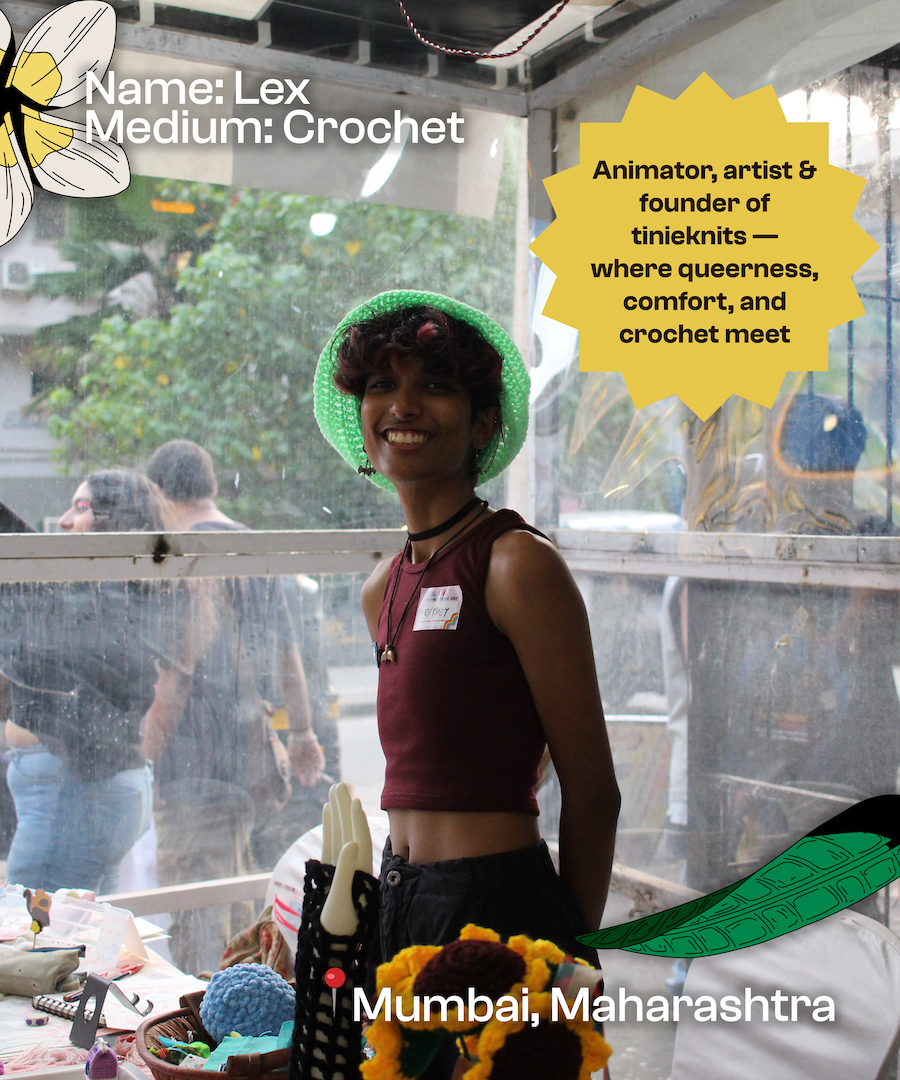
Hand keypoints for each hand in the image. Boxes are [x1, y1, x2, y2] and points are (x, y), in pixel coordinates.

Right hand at [288, 730, 324, 785]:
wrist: (299, 733)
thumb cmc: (293, 745)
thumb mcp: (292, 757)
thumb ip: (294, 766)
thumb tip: (297, 777)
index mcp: (300, 764)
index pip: (303, 774)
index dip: (304, 779)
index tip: (304, 784)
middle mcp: (307, 762)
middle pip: (310, 773)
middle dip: (311, 779)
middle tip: (310, 784)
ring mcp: (313, 758)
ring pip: (316, 768)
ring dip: (317, 773)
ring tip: (316, 778)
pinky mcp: (318, 752)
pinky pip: (321, 760)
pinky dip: (321, 764)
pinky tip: (321, 769)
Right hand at [320, 782, 373, 935]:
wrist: (331, 950)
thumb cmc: (337, 930)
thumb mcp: (341, 902)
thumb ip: (346, 872)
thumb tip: (352, 843)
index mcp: (361, 873)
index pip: (360, 840)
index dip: (357, 821)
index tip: (354, 801)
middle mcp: (354, 867)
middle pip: (350, 831)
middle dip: (345, 809)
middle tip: (340, 785)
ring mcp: (342, 867)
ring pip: (340, 834)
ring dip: (337, 813)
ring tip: (333, 792)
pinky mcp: (331, 871)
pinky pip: (332, 843)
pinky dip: (330, 827)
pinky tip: (327, 812)